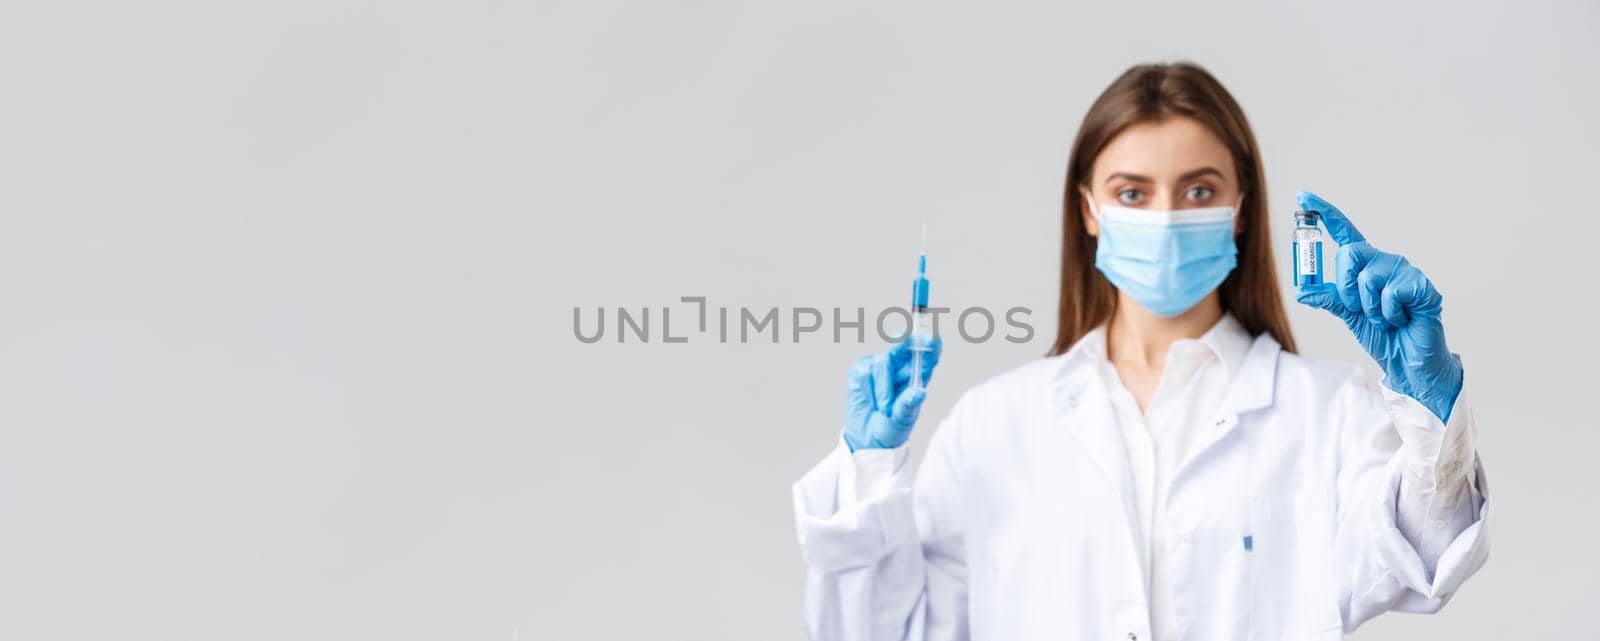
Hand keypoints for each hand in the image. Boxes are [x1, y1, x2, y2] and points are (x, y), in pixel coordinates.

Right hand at [842, 337, 941, 450]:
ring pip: (884, 362)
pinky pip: (866, 371)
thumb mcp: (903, 420)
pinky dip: (871, 389)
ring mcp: (880, 366)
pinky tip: (871, 400)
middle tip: (913, 337)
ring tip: (885, 409)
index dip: (931, 345)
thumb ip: (908, 404)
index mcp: (918, 375)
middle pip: (906, 346)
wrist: (867, 439)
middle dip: (908, 341)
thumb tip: (919, 393)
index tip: (933, 339)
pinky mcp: (861, 370)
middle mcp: (900, 366)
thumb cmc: (891, 427)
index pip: (928, 355)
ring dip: (885, 389)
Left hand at [1293, 190, 1463, 422]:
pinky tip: (1402, 319)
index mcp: (1366, 264)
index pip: (1343, 231)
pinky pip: (1391, 294)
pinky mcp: (1422, 286)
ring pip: (1368, 278)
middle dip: (1345, 287)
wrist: (1408, 361)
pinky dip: (1389, 314)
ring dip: (1369, 308)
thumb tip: (1300, 291)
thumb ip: (1329, 298)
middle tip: (1359, 308)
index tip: (1302, 195)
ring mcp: (1405, 271)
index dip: (1323, 212)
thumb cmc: (1382, 334)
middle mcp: (1385, 261)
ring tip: (1385, 318)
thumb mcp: (1348, 314)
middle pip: (1349, 253)